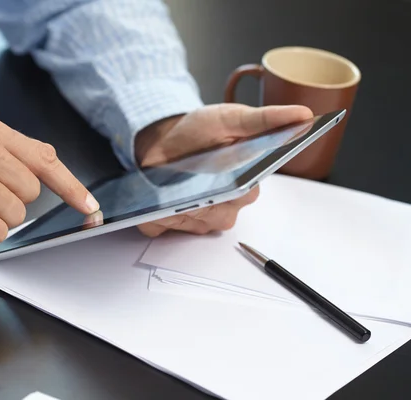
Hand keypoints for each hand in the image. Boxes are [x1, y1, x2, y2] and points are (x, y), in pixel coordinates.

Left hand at [134, 103, 312, 236]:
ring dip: (182, 203)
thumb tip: (303, 114)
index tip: (228, 179)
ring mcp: (202, 219)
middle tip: (195, 173)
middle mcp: (228, 206)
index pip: (248, 192)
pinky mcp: (172, 222)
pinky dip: (160, 212)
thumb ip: (266, 119)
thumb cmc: (200, 131)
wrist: (164, 139)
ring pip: (194, 221)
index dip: (236, 186)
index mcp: (247, 182)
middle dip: (207, 194)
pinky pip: (166, 225)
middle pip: (222, 212)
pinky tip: (157, 196)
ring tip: (173, 182)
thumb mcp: (232, 118)